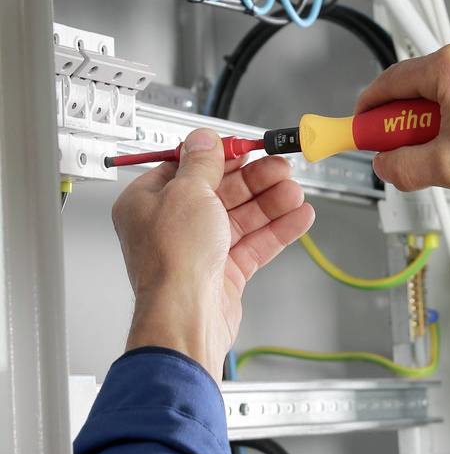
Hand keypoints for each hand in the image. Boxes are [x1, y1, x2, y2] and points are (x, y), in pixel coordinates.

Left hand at [112, 129, 314, 379]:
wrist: (186, 315)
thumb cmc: (172, 260)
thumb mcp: (187, 192)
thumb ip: (201, 162)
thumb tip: (202, 138)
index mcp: (148, 202)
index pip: (186, 169)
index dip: (218, 157)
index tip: (245, 148)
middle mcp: (171, 226)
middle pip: (220, 192)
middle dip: (254, 180)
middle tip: (281, 168)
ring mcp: (198, 250)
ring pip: (241, 218)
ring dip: (270, 203)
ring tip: (295, 192)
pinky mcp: (223, 272)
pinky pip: (253, 244)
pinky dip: (277, 230)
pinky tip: (298, 216)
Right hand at [356, 34, 449, 198]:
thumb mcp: (447, 166)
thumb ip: (403, 166)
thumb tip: (386, 166)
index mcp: (448, 66)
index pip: (388, 83)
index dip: (368, 113)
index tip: (356, 132)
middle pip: (410, 90)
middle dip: (401, 126)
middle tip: (401, 154)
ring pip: (433, 97)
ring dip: (428, 127)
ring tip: (441, 155)